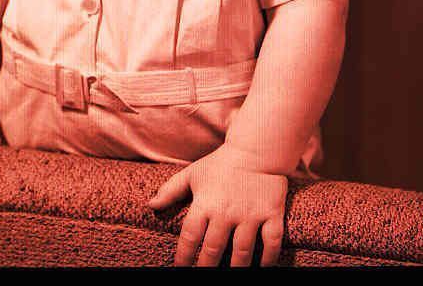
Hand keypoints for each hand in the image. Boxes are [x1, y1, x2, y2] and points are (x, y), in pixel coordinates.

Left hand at [148, 143, 288, 266]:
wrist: (257, 149)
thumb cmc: (222, 163)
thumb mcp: (193, 173)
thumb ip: (171, 190)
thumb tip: (151, 206)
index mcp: (205, 203)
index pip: (190, 237)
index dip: (183, 257)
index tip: (179, 269)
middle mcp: (226, 212)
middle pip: (213, 249)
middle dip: (206, 268)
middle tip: (202, 277)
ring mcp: (250, 215)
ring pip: (242, 253)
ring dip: (235, 269)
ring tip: (229, 277)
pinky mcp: (271, 214)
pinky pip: (271, 243)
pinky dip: (268, 260)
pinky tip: (261, 269)